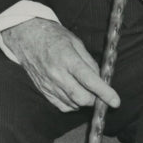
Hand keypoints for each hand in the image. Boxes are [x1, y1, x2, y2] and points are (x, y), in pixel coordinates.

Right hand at [2, 18, 120, 111]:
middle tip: (99, 91)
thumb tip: (100, 79)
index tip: (115, 101)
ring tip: (84, 88)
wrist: (26, 36)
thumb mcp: (75, 41)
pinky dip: (72, 104)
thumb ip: (89, 61)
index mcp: (67, 59)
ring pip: (73, 104)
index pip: (89, 81)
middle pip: (82, 98)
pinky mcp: (43, 90)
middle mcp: (57, 74)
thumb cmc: (52, 36)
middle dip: (95, 99)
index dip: (105, 93)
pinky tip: (73, 93)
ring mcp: (48, 84)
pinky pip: (62, 106)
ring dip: (83, 100)